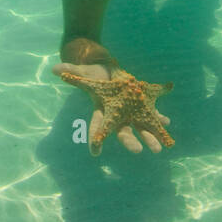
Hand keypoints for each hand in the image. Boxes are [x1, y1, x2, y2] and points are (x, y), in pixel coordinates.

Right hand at [51, 62, 171, 155]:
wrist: (106, 70)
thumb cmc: (93, 73)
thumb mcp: (83, 71)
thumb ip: (72, 71)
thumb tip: (55, 68)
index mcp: (102, 108)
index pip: (97, 125)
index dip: (95, 138)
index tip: (95, 152)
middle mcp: (116, 114)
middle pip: (122, 130)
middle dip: (130, 141)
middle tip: (139, 150)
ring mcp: (129, 110)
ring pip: (140, 126)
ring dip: (150, 135)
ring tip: (159, 147)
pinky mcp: (140, 104)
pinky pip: (151, 113)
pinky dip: (159, 118)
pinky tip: (167, 122)